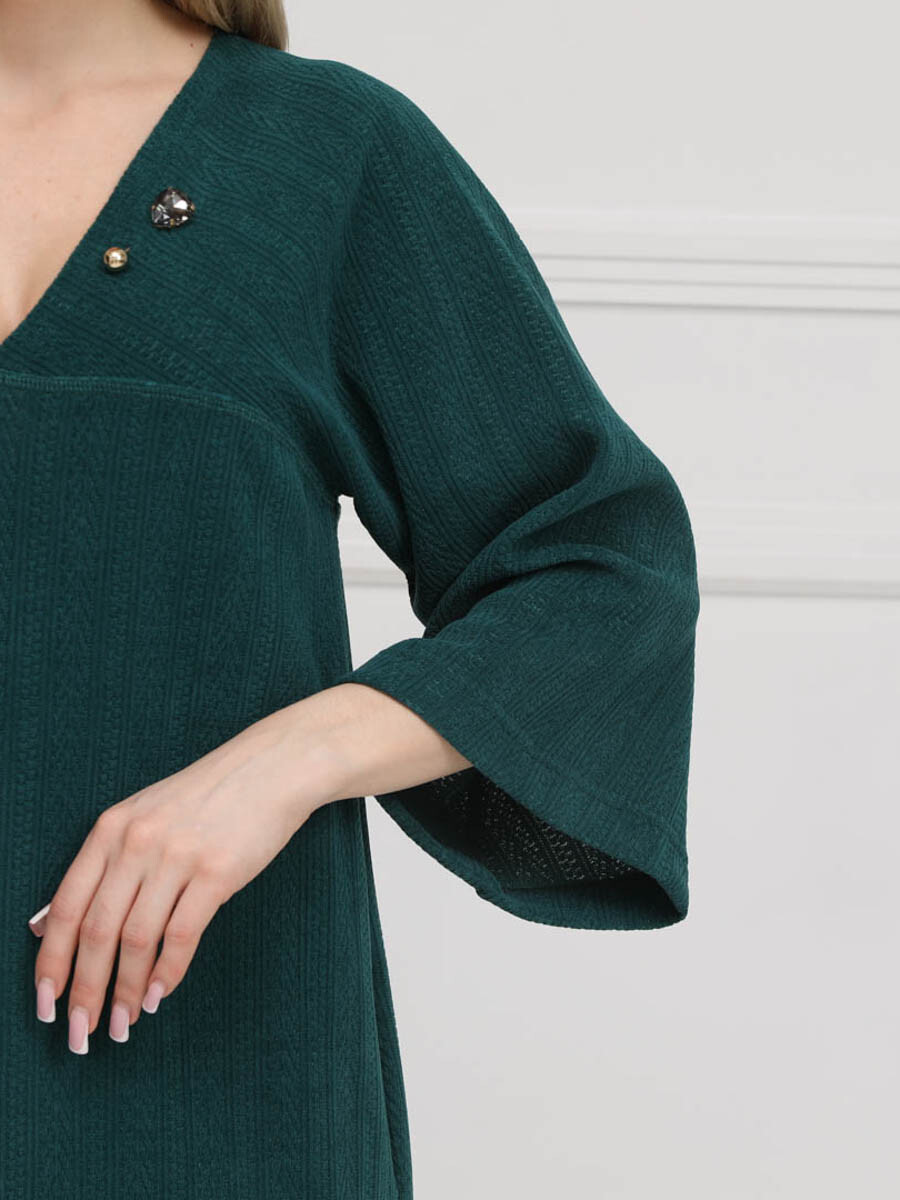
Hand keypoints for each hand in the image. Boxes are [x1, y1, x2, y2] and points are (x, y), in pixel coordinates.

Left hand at [28, 714, 340, 1053]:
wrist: (270, 769)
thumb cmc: (205, 798)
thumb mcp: (140, 818)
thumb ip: (97, 868)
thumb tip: (44, 924)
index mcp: (110, 829)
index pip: (68, 908)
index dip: (52, 962)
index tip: (47, 1005)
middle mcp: (137, 842)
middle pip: (97, 931)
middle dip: (85, 990)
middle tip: (80, 1034)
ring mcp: (178, 856)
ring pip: (137, 939)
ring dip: (124, 990)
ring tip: (122, 1023)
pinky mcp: (218, 871)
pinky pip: (182, 933)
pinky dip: (167, 972)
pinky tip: (158, 995)